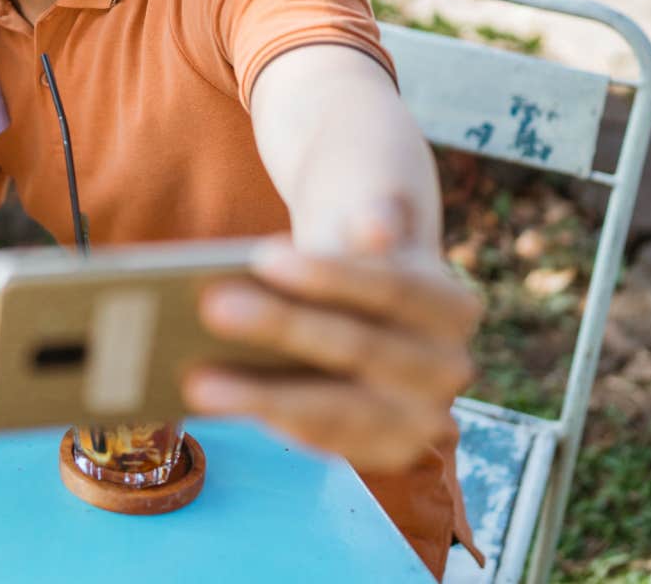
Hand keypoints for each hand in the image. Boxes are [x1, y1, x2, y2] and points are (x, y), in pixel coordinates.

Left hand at [182, 224, 482, 473]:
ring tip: (196, 379)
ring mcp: (416, 417)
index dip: (330, 275)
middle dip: (284, 328)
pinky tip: (212, 400)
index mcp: (454, 306)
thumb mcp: (369, 203)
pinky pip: (319, 438)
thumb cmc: (357, 230)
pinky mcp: (376, 447)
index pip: (392, 287)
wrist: (364, 272)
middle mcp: (446, 369)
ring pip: (338, 411)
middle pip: (360, 349)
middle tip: (212, 307)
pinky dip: (268, 418)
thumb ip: (373, 208)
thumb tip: (375, 225)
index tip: (262, 256)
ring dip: (264, 397)